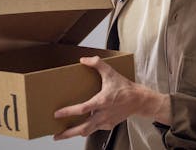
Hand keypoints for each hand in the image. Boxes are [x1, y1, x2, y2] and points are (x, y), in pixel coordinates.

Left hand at [52, 56, 171, 140]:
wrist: (140, 100)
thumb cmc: (125, 87)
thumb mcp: (111, 73)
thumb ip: (97, 64)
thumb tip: (84, 60)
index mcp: (103, 101)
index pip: (83, 109)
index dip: (69, 112)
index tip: (57, 114)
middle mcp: (103, 114)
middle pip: (83, 128)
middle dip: (68, 133)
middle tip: (56, 135)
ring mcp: (106, 121)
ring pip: (87, 131)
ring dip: (74, 134)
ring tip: (64, 135)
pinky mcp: (109, 125)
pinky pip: (95, 129)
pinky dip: (87, 128)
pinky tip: (83, 125)